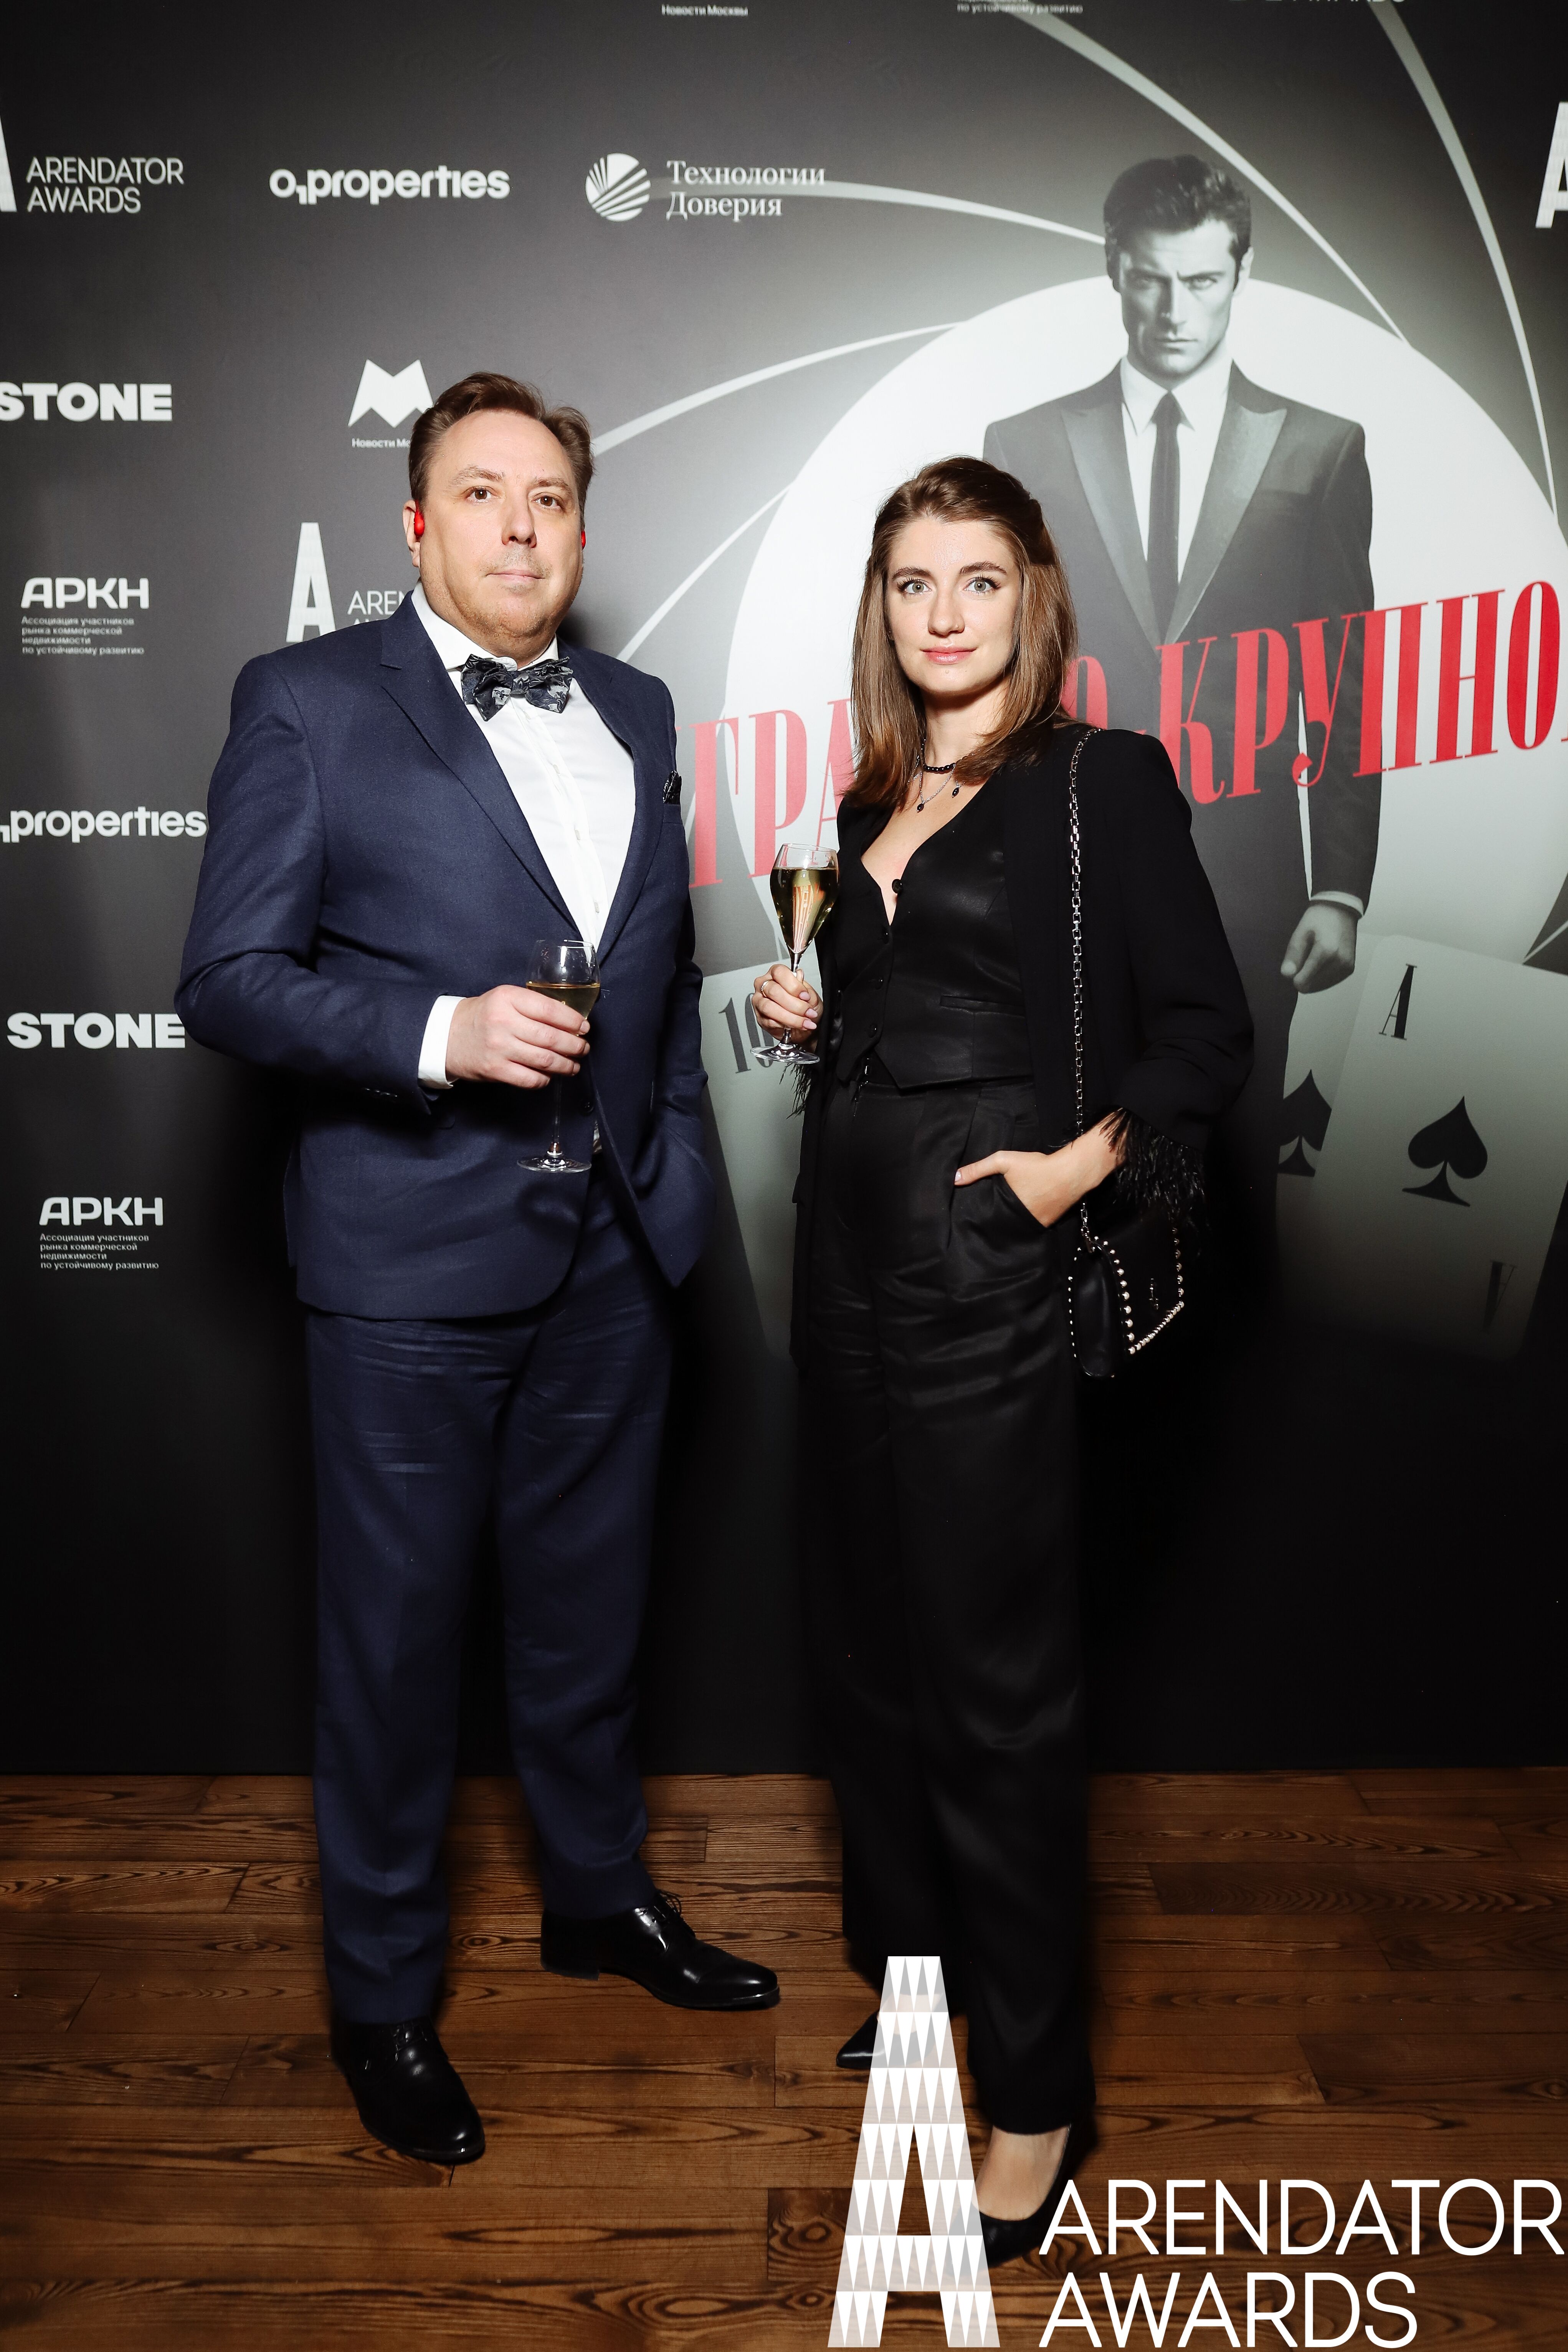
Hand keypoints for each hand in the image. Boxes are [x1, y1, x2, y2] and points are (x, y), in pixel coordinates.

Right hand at [444, 985, 590, 1088]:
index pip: (550, 1010)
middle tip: (583, 1048)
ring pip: (545, 1060)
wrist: (447, 1036)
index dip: (572, 1021)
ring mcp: (499, 1048)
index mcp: (508, 998)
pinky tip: (551, 1075)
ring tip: (574, 1064)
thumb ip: (532, 1005)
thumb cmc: (483, 1016)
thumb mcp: (504, 999)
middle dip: (574, 1045)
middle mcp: (503, 1022)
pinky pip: (530, 1079)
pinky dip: (545, 1079)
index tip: (583, 1027)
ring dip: (566, 1064)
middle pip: (551, 1037)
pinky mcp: (495, 1070)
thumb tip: (570, 1021)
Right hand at [751, 962, 820, 1042]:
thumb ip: (804, 987)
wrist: (805, 1025)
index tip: (805, 996)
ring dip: (791, 1017)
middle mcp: (764, 986)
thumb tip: (798, 978)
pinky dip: (786, 1025)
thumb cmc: (805, 1006)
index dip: (794, 986)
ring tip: (805, 1021)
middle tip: (808, 1011)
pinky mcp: (761, 1019)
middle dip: (795, 1004)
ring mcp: (760, 1002)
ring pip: (770, 1008)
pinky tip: (796, 1026)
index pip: (779, 973)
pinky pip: (770, 1022)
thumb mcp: (810, 995)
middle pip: (774, 991)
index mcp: (775, 975)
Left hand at [955, 1121, 1121, 1226]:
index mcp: (1007, 1209)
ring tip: (1007, 1210)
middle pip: (1003, 1223)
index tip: (973, 1214)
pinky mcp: (1048, 1223)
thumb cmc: (1037, 1166)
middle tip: (991, 1211)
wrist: (1071, 1172)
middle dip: (996, 1218)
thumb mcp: (1003, 1161)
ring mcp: (1036, 1224)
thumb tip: (954, 1178)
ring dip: (1013, 1219)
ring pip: (1018, 1224)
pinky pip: (1033, 1223)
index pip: (988, 1219)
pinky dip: (1028, 1218)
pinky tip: (1027, 1208)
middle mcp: (1020, 1222)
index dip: (981, 1216)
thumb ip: (978, 1169)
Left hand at [1281, 902, 1357, 993]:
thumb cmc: (1318, 919)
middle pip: (1310, 987)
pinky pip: (1329, 982)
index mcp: (1326, 952)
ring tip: (1316, 956)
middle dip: (1303, 976)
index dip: (1293, 976)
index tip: (1295, 962)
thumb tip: (1287, 975)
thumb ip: (1293, 954)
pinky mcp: (1350, 969)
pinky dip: (1322, 976)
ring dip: (1313, 976)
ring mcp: (1347, 967)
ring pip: (1319, 987)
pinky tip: (1323, 960)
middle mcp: (1340, 962)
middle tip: (1306, 956)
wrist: (1342, 910)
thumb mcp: (1301, 932)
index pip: (1303, 982)